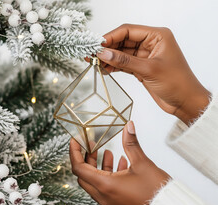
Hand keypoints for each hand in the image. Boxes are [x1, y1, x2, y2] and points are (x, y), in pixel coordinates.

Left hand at [69, 121, 169, 204]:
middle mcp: (103, 196)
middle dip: (86, 158)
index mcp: (105, 186)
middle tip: (92, 146)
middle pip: (84, 175)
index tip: (76, 141)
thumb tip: (128, 126)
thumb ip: (131, 143)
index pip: (78, 168)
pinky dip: (107, 176)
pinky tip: (120, 164)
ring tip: (107, 152)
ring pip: (95, 182)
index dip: (74, 152)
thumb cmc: (156, 191)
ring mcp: (109, 202)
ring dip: (98, 167)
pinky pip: (105, 189)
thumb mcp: (142, 163)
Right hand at [95, 24, 210, 124]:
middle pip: (123, 41)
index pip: (128, 30)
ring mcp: (145, 56)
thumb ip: (124, 61)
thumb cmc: (177, 83)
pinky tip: (104, 70)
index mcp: (157, 36)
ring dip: (109, 58)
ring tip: (94, 63)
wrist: (185, 102)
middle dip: (107, 48)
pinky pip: (124, 64)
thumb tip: (104, 53)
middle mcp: (151, 43)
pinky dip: (114, 66)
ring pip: (122, 53)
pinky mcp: (141, 67)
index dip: (110, 37)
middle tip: (91, 55)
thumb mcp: (148, 69)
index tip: (96, 45)